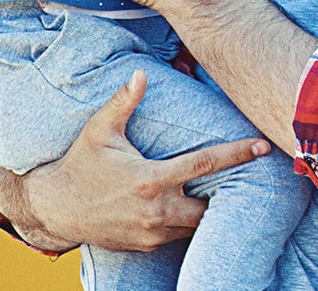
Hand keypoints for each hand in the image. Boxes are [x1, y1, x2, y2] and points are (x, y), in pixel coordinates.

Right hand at [0, 70, 270, 252]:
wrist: (55, 209)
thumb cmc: (80, 166)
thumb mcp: (99, 132)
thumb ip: (123, 103)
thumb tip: (140, 73)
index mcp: (150, 178)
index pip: (205, 163)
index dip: (237, 154)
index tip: (262, 146)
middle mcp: (156, 209)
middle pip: (210, 205)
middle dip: (227, 194)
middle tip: (244, 179)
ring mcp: (152, 231)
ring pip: (196, 225)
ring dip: (208, 210)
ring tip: (222, 194)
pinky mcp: (147, 245)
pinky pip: (179, 236)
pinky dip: (188, 223)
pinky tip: (192, 208)